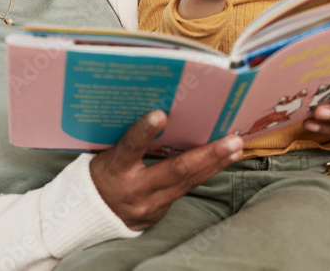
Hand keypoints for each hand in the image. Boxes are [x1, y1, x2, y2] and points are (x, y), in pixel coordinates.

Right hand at [89, 111, 242, 229]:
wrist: (93, 215)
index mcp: (115, 169)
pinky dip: (204, 174)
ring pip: (188, 182)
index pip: (130, 148)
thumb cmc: (102, 173)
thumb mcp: (108, 154)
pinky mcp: (160, 213)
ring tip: (236, 148)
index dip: (144, 131)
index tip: (160, 114)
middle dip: (207, 155)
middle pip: (175, 171)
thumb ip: (130, 141)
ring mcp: (150, 205)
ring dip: (215, 164)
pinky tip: (221, 162)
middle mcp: (135, 189)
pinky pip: (186, 190)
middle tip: (232, 141)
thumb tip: (161, 113)